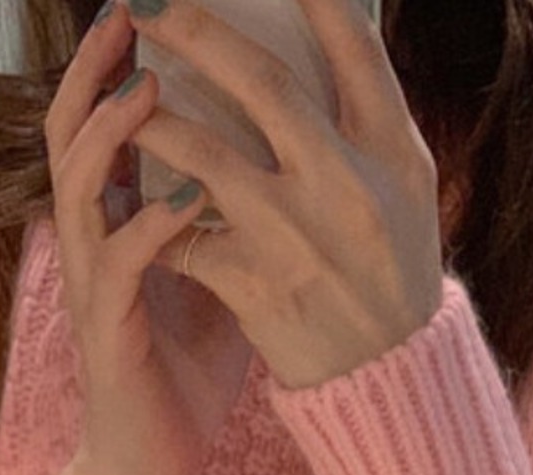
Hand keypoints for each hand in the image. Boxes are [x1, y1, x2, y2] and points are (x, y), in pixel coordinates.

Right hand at [44, 2, 253, 474]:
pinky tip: (190, 199)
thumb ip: (230, 226)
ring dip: (110, 137)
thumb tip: (286, 172)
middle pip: (68, 140)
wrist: (156, 463)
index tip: (145, 19)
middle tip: (124, 17)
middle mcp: (92, 248)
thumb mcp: (219, 283)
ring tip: (149, 87)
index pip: (100, 133)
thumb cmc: (185, 375)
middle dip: (92, 76)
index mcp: (116, 230)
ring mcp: (93, 289)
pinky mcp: (106, 333)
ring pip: (77, 193)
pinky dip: (150, 227)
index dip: (113, 72)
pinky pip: (118, 267)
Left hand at [124, 0, 443, 390]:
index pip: (353, 49)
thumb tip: (338, 40)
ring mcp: (297, 237)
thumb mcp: (409, 191)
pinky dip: (158, 215)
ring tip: (122, 97)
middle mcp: (346, 185)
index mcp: (394, 152)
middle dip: (198, 30)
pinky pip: (187, 237)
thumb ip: (372, 123)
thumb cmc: (398, 276)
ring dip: (153, 119)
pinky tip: (136, 196)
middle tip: (148, 1)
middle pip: (264, 83)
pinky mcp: (256, 286)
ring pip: (205, 154)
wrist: (389, 379)